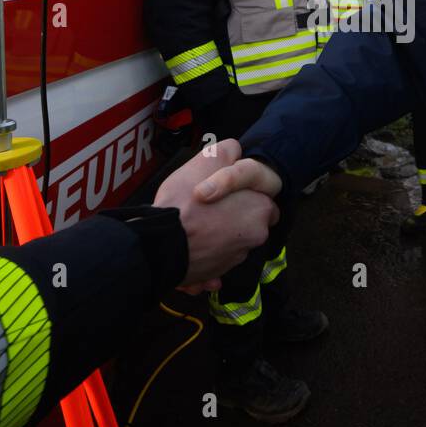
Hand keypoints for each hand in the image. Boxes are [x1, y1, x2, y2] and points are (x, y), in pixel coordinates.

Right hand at [154, 139, 277, 292]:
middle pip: (246, 226)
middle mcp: (254, 239)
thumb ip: (229, 151)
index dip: (244, 196)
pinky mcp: (214, 276)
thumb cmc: (186, 201)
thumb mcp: (209, 159)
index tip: (225, 195)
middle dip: (231, 220)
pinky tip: (188, 251)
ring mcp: (234, 261)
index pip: (264, 202)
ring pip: (226, 246)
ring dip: (213, 241)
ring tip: (191, 228)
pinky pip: (211, 266)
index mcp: (260, 211)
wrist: (161, 243)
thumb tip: (235, 151)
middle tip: (207, 210)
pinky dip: (203, 261)